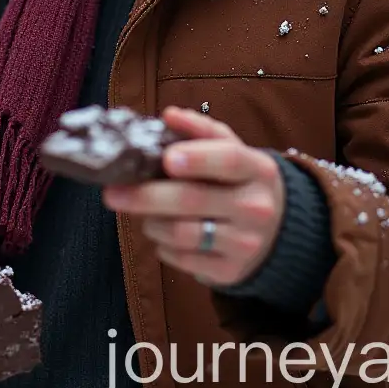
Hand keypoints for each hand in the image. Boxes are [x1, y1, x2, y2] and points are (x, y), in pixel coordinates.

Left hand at [102, 106, 284, 286]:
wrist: (276, 231)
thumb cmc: (239, 181)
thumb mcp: (230, 150)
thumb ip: (200, 129)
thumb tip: (169, 115)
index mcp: (256, 169)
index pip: (229, 160)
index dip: (197, 158)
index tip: (166, 158)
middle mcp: (255, 207)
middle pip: (193, 199)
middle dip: (146, 196)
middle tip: (112, 192)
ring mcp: (245, 243)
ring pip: (182, 233)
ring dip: (151, 222)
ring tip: (145, 213)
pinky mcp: (230, 272)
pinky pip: (182, 258)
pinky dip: (162, 245)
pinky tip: (164, 234)